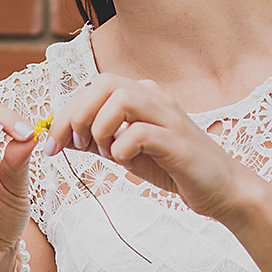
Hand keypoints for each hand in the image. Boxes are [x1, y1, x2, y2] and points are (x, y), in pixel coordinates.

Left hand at [44, 75, 250, 220]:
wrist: (219, 189)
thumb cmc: (170, 165)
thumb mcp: (123, 150)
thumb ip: (94, 140)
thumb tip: (58, 137)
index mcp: (141, 94)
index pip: (92, 87)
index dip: (65, 113)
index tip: (51, 144)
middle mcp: (155, 97)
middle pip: (103, 83)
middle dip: (78, 114)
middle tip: (77, 144)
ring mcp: (169, 117)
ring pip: (121, 99)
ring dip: (100, 127)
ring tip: (102, 151)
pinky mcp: (178, 142)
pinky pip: (140, 133)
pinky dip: (122, 147)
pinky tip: (123, 160)